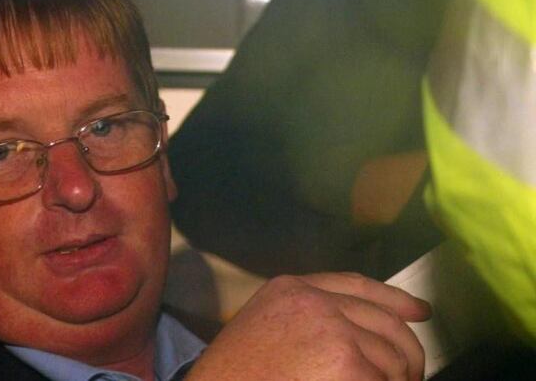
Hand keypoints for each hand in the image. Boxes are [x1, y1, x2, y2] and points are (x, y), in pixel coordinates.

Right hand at [186, 272, 430, 380]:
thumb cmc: (236, 375)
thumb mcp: (265, 329)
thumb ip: (305, 320)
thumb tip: (359, 335)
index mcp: (291, 289)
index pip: (356, 285)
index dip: (394, 299)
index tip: (420, 312)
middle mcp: (314, 302)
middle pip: (385, 322)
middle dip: (405, 355)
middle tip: (407, 378)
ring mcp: (334, 332)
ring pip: (393, 359)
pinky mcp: (348, 367)